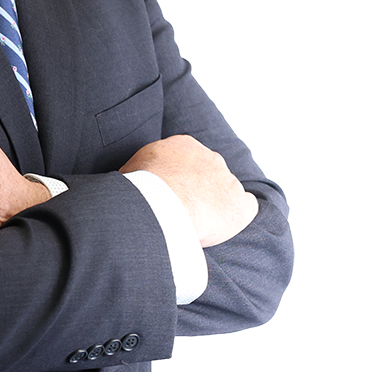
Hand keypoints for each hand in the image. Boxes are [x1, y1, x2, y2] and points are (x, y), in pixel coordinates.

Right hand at [120, 134, 258, 246]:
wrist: (163, 205)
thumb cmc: (142, 189)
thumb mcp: (129, 172)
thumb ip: (135, 173)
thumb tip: (124, 183)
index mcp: (183, 146)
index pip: (186, 158)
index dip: (180, 177)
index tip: (171, 192)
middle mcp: (210, 158)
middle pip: (208, 172)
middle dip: (199, 189)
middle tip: (183, 209)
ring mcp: (228, 180)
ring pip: (226, 190)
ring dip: (215, 204)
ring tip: (200, 223)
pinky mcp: (241, 204)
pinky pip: (247, 207)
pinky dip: (237, 216)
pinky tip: (224, 226)